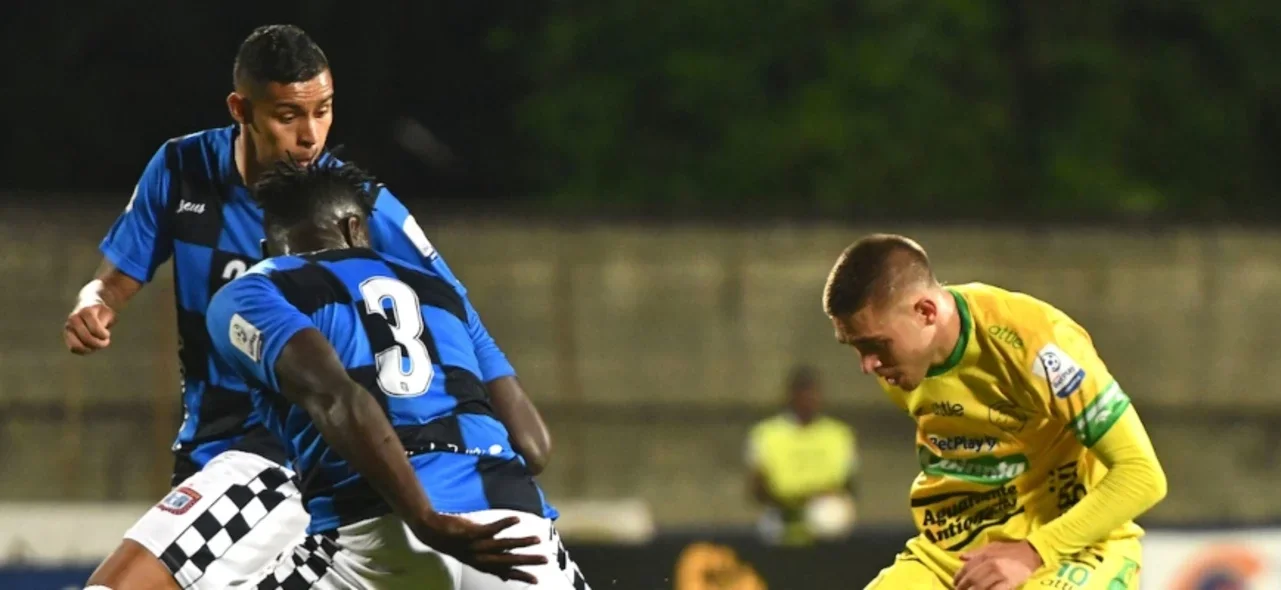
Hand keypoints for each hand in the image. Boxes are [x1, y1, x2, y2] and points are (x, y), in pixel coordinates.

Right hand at [64, 299, 114, 354]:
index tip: (107, 334)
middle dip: (98, 344)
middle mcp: (74, 319)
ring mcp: (68, 327)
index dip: (104, 335)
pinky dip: (84, 351)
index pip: (95, 329)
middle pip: (86, 338)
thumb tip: (100, 332)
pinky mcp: (67, 336)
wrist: (89, 307)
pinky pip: (73, 349)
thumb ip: (104, 322)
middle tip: (105, 342)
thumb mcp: (108, 313)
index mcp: (86, 311)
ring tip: (97, 345)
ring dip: (90, 349)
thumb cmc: (102, 312)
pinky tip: (91, 347)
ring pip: (77, 346)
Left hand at [412, 512, 546, 583]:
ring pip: (501, 546)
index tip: (537, 579)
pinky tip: (517, 519)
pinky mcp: (470, 533)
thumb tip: (507, 576)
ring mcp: (475, 546)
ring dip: (520, 543)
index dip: (520, 575)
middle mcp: (480, 557)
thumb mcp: (474, 557)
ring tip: (537, 539)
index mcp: (482, 563)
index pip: (505, 571)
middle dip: (526, 561)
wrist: (430, 531)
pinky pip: (490, 529)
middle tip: (544, 560)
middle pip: (507, 561)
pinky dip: (504, 524)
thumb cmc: (454, 542)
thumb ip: (492, 565)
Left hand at [954, 541, 1042, 589]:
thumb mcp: (991, 547)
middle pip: (972, 579)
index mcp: (985, 555)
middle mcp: (990, 565)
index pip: (967, 567)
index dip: (959, 576)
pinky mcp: (1009, 583)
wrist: (1030, 553)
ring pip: (981, 587)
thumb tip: (961, 557)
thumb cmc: (1010, 549)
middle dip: (963, 586)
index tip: (954, 582)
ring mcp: (1000, 575)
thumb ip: (976, 553)